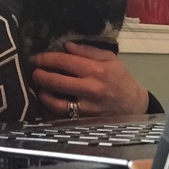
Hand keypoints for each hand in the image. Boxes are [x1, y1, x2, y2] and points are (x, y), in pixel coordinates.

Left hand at [31, 42, 148, 118]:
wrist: (134, 105)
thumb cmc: (121, 79)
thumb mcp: (110, 60)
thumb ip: (89, 51)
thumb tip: (66, 46)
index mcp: (96, 71)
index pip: (65, 62)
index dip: (47, 58)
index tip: (37, 58)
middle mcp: (90, 89)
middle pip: (56, 82)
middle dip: (40, 75)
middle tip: (34, 72)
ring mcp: (86, 108)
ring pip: (55, 103)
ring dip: (43, 94)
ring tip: (40, 89)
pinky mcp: (84, 122)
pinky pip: (60, 118)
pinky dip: (50, 112)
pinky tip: (47, 105)